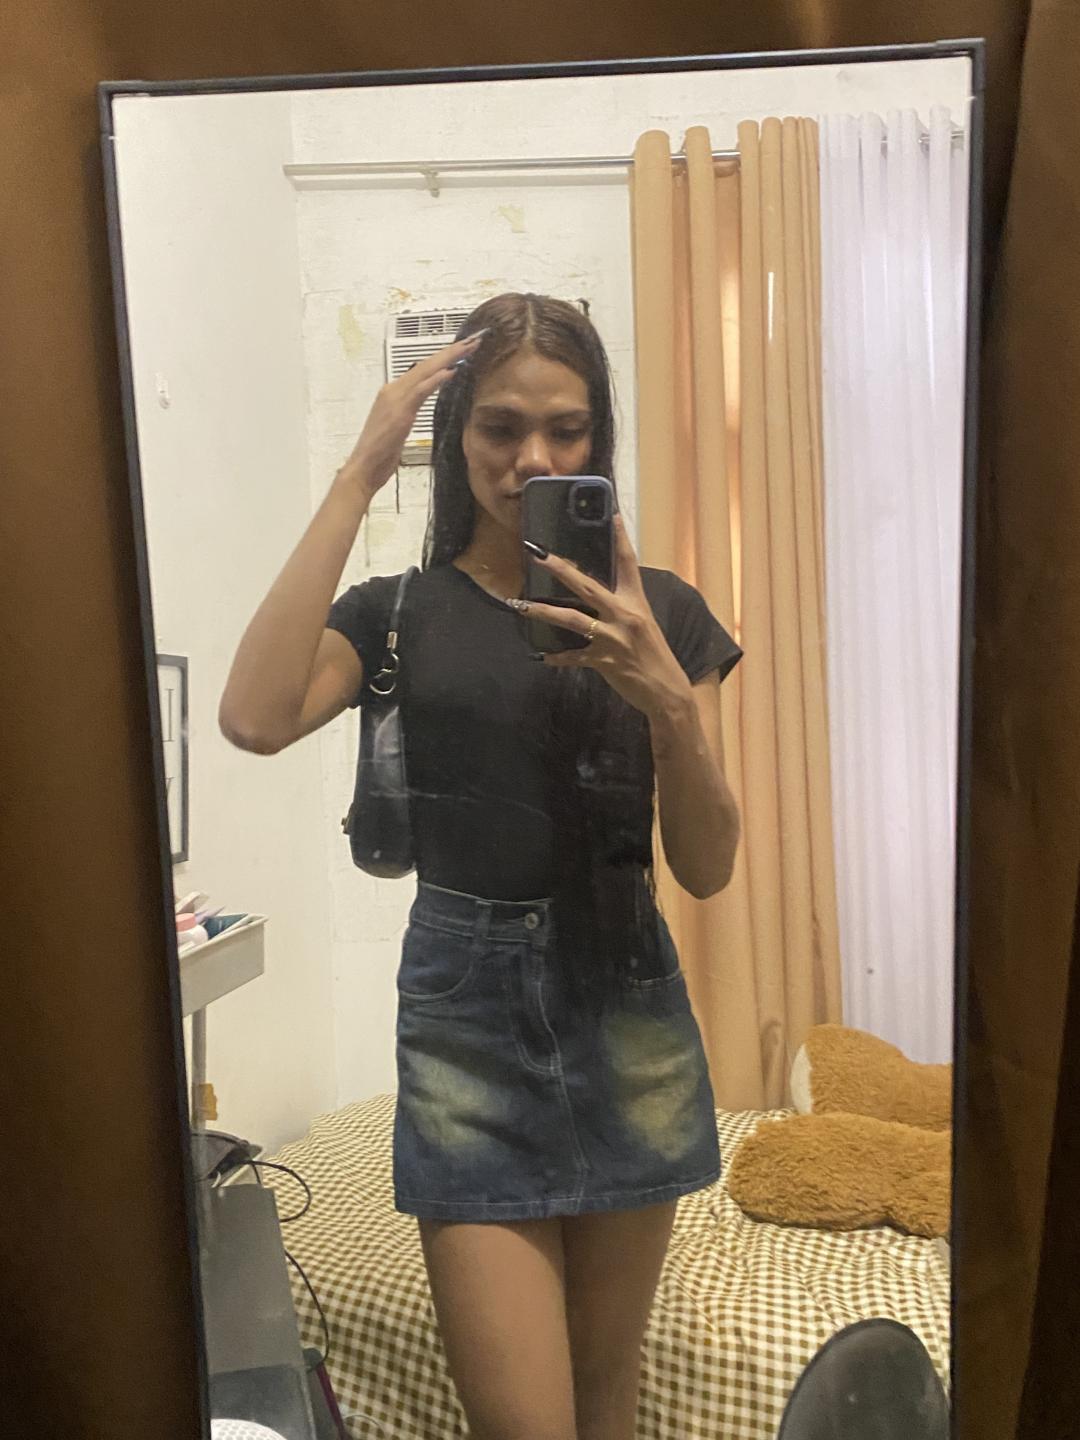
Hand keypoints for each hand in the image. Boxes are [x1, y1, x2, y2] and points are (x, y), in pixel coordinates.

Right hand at [339, 331, 484, 495]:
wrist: (362, 468)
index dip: (443, 359)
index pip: (422, 370)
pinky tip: (451, 370)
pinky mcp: (400, 412)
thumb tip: (418, 402)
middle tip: (474, 340)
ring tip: (468, 347)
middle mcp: (392, 391)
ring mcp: (395, 399)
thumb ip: (408, 410)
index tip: (463, 350)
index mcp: (393, 394)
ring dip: (448, 358)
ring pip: (425, 371)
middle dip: (451, 351)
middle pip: (426, 365)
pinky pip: (420, 390)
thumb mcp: (398, 427)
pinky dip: (436, 379)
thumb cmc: (380, 454)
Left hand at [514, 514, 691, 719]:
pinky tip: (541, 657)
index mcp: (637, 601)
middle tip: (536, 554)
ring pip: (571, 618)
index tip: (612, 513)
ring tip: (519, 605)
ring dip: (542, 610)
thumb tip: (598, 593)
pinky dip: (556, 657)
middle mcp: (625, 615)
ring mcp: (613, 638)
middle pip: (587, 585)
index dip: (621, 537)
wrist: (666, 690)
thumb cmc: (653, 654)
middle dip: (559, 568)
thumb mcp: (643, 623)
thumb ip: (622, 606)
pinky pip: (573, 657)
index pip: (628, 562)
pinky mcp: (604, 661)